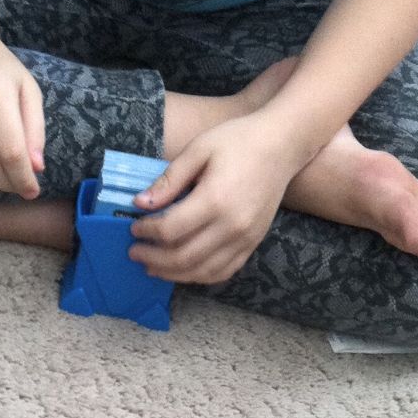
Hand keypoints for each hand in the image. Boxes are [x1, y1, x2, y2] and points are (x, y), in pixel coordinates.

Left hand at [129, 109, 305, 283]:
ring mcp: (244, 239)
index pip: (170, 229)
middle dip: (153, 258)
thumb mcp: (199, 149)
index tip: (134, 228)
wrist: (282, 145)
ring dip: (171, 273)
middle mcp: (231, 226)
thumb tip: (139, 204)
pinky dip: (198, 276)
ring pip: (200, 271)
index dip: (147, 232)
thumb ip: (169, 180)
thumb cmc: (238, 140)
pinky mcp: (252, 244)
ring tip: (152, 267)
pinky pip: (221, 272)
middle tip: (135, 253)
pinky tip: (181, 270)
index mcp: (215, 199)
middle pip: (182, 257)